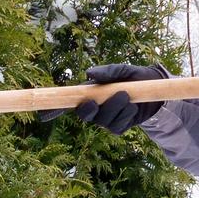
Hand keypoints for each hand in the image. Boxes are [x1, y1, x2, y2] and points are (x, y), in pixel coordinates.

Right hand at [41, 61, 169, 132]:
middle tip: (97, 100)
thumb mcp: (123, 70)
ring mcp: (106, 119)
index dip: (53, 110)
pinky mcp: (118, 127)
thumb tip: (89, 74)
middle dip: (89, 109)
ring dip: (114, 108)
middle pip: (84, 115)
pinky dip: (126, 116)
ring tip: (127, 95)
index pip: (68, 103)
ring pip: (103, 121)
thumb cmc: (135, 77)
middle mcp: (95, 108)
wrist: (156, 89)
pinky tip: (133, 107)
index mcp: (90, 93)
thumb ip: (108, 71)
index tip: (42, 115)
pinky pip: (117, 126)